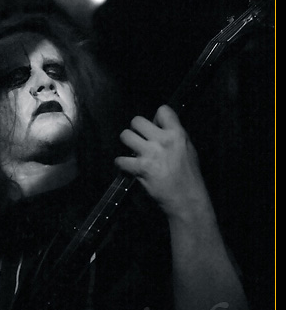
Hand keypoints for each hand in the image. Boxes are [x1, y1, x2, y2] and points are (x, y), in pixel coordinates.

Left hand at [115, 105, 210, 220]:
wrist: (186, 199)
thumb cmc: (189, 176)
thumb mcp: (189, 149)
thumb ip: (174, 135)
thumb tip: (158, 126)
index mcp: (177, 134)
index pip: (162, 110)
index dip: (155, 118)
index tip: (154, 127)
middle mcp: (163, 140)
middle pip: (137, 121)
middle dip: (136, 130)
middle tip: (139, 139)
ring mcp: (151, 154)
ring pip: (125, 136)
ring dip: (127, 144)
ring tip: (132, 151)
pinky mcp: (141, 168)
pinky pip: (120, 160)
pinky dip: (121, 164)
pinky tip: (126, 166)